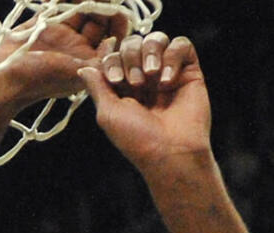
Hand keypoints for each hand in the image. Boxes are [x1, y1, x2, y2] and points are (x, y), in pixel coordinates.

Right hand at [0, 11, 129, 110]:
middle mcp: (78, 43)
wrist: (2, 78)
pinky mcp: (45, 22)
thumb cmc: (36, 80)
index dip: (116, 17)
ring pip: (81, 5)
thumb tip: (115, 42)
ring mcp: (62, 31)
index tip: (112, 8)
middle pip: (99, 14)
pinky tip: (49, 2)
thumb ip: (97, 62)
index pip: (113, 32)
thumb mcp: (72, 74)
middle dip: (100, 2)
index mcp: (89, 58)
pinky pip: (60, 4)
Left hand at [78, 33, 211, 175]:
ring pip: (157, 39)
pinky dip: (172, 57)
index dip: (111, 59)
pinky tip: (167, 81)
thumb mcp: (107, 113)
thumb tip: (84, 66)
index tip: (114, 80)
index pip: (113, 55)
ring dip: (150, 53)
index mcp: (123, 87)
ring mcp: (167, 73)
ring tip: (151, 77)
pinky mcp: (189, 72)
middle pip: (133, 44)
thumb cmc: (137, 139)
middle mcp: (145, 77)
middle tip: (134, 83)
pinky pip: (181, 44)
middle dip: (129, 57)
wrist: (170, 153)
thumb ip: (96, 86)